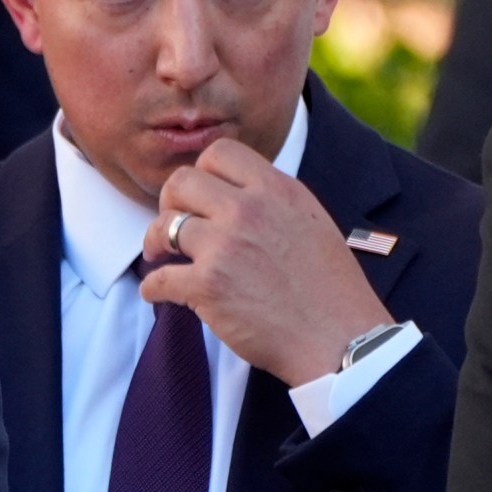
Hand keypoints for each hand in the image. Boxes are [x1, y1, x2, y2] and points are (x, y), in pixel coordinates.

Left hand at [141, 138, 394, 387]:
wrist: (339, 338)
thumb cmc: (329, 289)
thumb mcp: (310, 223)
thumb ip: (272, 202)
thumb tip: (232, 195)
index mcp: (277, 189)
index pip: (219, 152)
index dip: (200, 173)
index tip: (199, 197)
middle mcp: (249, 209)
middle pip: (181, 182)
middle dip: (169, 203)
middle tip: (172, 225)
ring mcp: (225, 246)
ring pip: (163, 226)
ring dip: (154, 243)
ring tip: (160, 257)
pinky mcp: (207, 285)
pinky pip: (157, 278)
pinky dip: (152, 288)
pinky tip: (158, 293)